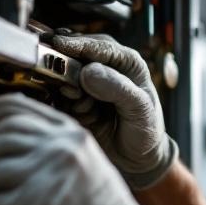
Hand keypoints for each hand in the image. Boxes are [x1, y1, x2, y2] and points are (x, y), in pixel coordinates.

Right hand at [52, 33, 177, 189]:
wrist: (139, 159)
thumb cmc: (147, 131)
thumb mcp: (140, 109)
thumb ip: (118, 88)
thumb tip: (88, 72)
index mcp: (127, 62)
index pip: (98, 46)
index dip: (77, 45)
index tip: (59, 46)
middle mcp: (106, 69)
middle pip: (76, 57)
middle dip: (70, 73)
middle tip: (74, 91)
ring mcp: (89, 85)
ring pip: (65, 78)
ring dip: (71, 94)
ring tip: (87, 109)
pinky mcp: (77, 102)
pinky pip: (61, 98)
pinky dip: (69, 107)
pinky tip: (86, 118)